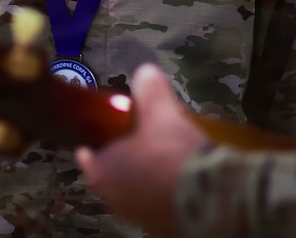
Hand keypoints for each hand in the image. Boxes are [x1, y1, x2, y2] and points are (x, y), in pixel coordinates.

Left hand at [76, 63, 208, 236]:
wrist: (208, 199)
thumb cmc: (172, 157)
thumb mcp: (161, 115)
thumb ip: (150, 91)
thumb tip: (145, 72)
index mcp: (102, 172)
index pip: (88, 154)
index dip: (98, 140)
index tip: (105, 131)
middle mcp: (113, 198)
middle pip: (112, 171)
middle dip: (125, 155)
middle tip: (141, 138)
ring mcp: (136, 215)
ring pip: (133, 187)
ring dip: (144, 173)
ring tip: (164, 155)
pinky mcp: (159, 224)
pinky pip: (153, 201)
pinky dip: (160, 189)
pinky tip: (179, 176)